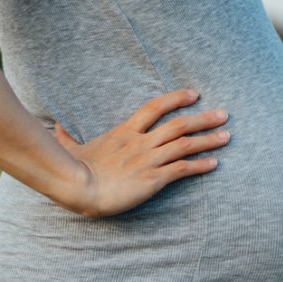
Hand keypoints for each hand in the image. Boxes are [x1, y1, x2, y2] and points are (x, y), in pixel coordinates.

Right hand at [51, 88, 229, 217]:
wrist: (79, 187)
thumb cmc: (74, 169)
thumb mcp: (72, 149)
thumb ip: (67, 138)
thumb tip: (56, 128)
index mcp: (125, 132)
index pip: (155, 107)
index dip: (176, 99)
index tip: (194, 94)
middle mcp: (141, 142)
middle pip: (178, 124)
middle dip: (204, 119)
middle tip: (224, 115)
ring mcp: (148, 159)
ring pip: (185, 144)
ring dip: (208, 140)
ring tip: (226, 136)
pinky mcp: (154, 179)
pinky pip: (182, 169)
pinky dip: (200, 165)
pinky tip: (214, 164)